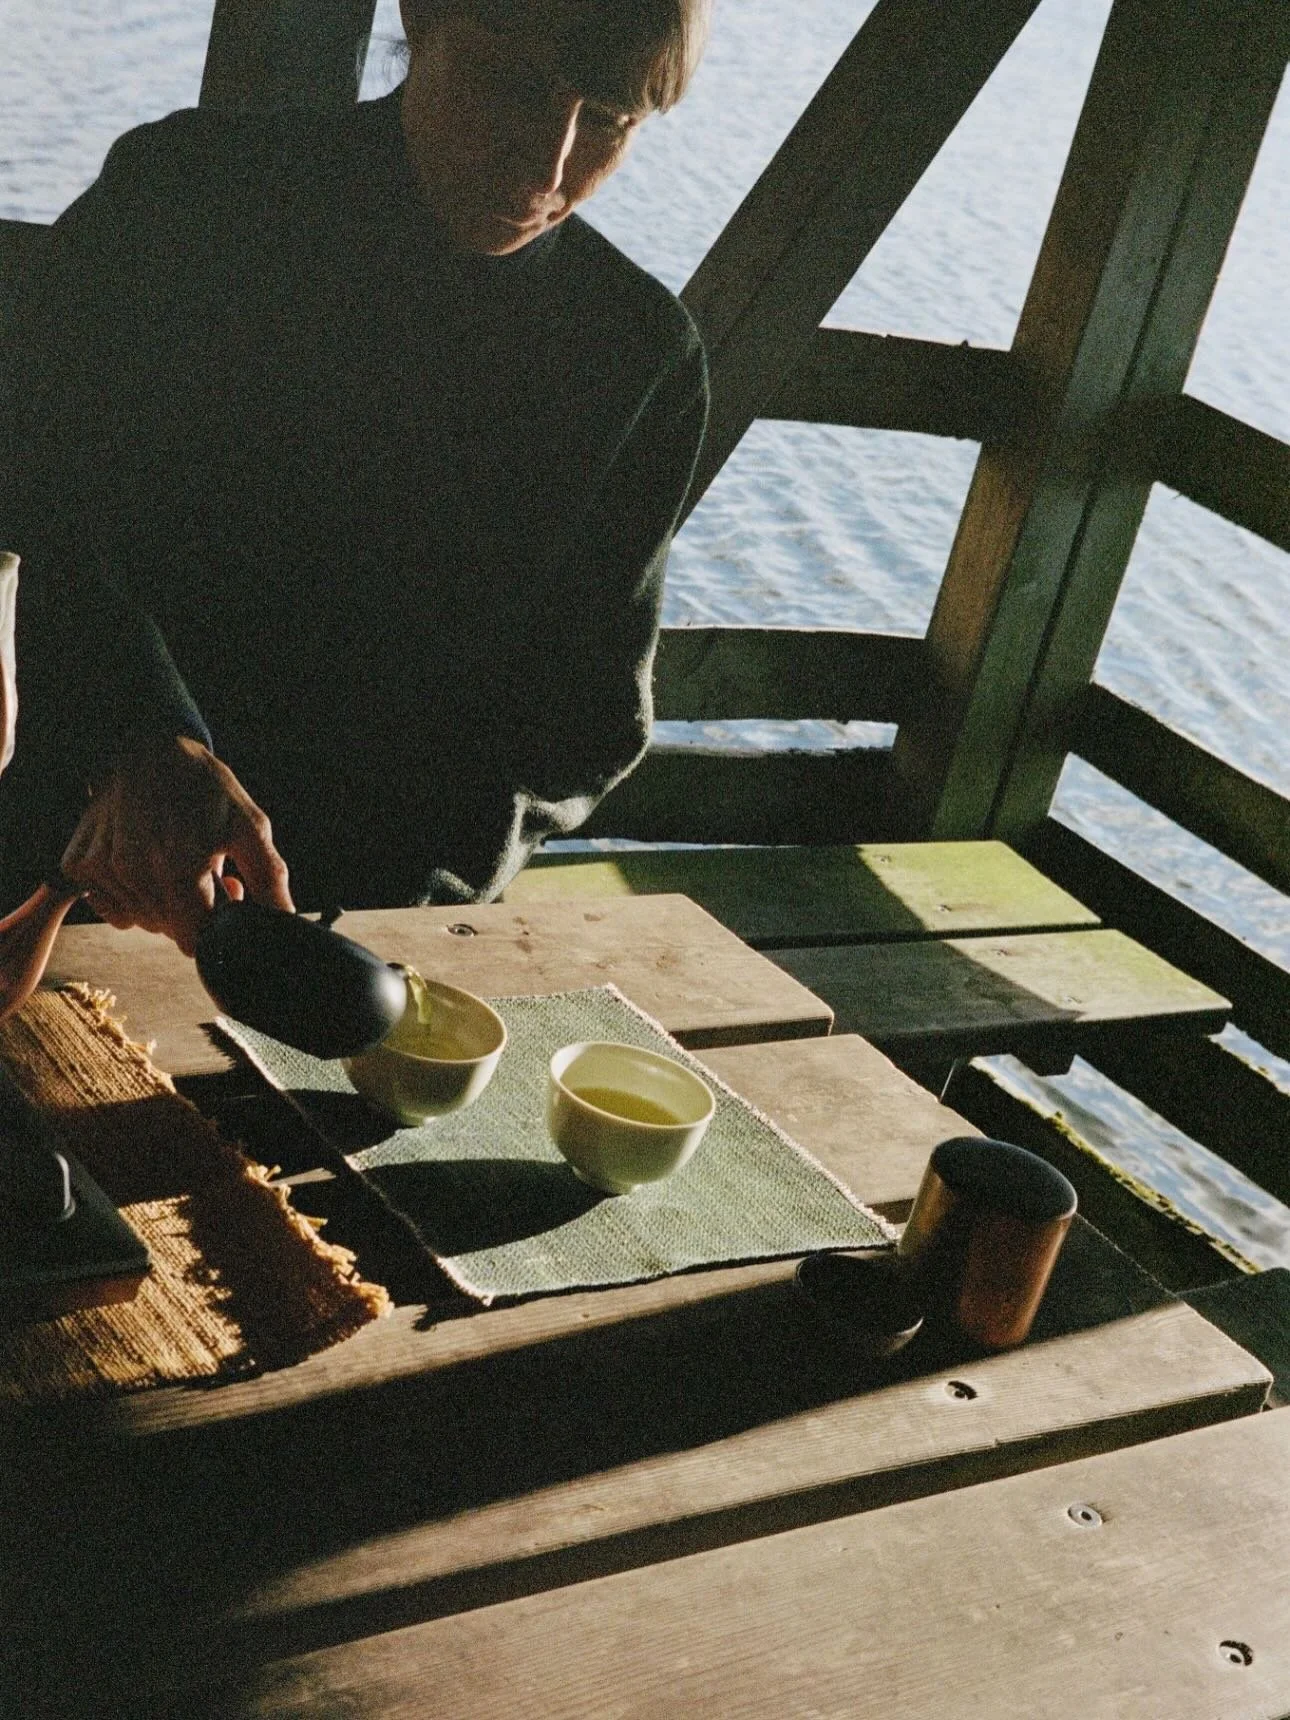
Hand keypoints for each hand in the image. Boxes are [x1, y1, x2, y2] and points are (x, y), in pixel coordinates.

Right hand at [59, 735, 294, 955]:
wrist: (147, 750)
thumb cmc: (202, 788)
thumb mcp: (248, 825)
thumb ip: (269, 878)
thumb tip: (284, 921)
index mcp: (180, 867)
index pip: (196, 939)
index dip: (214, 926)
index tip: (221, 895)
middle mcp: (135, 872)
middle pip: (168, 930)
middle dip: (190, 911)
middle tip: (199, 870)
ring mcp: (102, 870)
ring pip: (141, 920)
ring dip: (160, 903)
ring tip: (172, 861)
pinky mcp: (79, 865)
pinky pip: (111, 908)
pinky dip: (129, 895)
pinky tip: (143, 864)